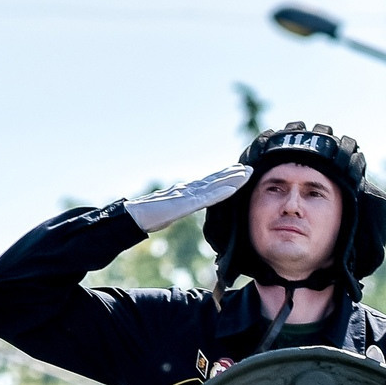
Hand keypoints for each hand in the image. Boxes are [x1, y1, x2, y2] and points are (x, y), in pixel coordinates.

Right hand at [125, 164, 252, 233]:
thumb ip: (181, 207)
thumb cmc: (150, 215)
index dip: (225, 176)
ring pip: (214, 185)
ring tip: (247, 173)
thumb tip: (187, 206)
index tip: (239, 171)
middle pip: (215, 180)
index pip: (209, 183)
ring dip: (232, 179)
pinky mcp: (186, 203)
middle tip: (250, 168)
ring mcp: (188, 195)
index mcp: (186, 192)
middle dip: (233, 173)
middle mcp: (189, 189)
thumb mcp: (171, 211)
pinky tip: (233, 189)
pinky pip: (207, 197)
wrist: (135, 217)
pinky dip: (221, 192)